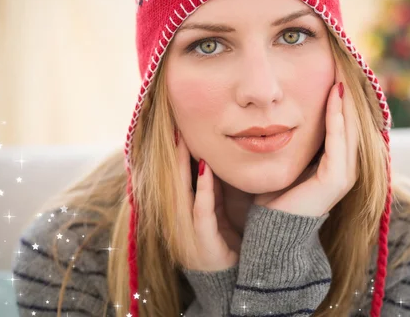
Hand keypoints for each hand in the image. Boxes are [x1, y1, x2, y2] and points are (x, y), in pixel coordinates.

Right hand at [176, 130, 241, 271]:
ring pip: (181, 192)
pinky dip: (203, 189)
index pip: (176, 180)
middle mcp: (179, 222)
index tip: (176, 130)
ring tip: (183, 140)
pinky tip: (206, 168)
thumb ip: (212, 192)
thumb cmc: (227, 245)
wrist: (236, 281)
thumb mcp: (217, 213)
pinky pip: (201, 210)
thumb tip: (212, 163)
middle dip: (173, 155)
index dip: (175, 156)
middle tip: (175, 128)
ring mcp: (188, 232)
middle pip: (173, 182)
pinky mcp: (202, 240)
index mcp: (183, 215)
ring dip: (182, 165)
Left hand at [253, 67, 359, 216]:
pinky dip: (337, 119)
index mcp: (335, 161)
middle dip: (347, 94)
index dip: (340, 98)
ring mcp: (344, 174)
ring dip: (345, 101)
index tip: (332, 70)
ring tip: (341, 73)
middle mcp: (345, 166)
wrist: (271, 227)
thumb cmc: (274, 193)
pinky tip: (333, 97)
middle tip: (342, 63)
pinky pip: (338, 142)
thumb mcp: (287, 157)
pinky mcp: (336, 180)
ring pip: (350, 128)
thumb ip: (293, 138)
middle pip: (352, 122)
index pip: (343, 123)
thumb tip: (281, 111)